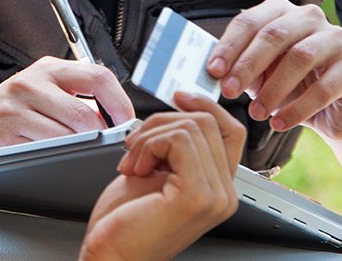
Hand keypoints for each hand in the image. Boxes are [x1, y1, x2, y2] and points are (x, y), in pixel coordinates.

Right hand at [0, 56, 133, 152]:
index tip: (127, 123)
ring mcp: (13, 106)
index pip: (99, 76)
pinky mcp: (1, 130)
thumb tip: (118, 117)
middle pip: (85, 114)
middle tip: (100, 149)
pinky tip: (42, 156)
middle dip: (99, 138)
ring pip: (67, 137)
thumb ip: (77, 97)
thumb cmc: (14, 119)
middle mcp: (30, 82)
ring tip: (65, 153)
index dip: (120, 103)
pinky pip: (43, 150)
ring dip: (75, 151)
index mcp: (48, 69)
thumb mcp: (45, 95)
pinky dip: (52, 158)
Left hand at [80, 92, 244, 260]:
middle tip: (136, 147)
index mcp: (218, 187)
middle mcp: (224, 194)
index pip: (231, 131)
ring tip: (133, 163)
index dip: (206, 106)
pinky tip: (136, 170)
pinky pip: (179, 140)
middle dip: (161, 123)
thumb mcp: (156, 171)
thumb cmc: (124, 223)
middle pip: (208, 122)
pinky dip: (149, 146)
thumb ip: (177, 146)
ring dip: (149, 137)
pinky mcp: (197, 195)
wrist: (110, 256)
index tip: (180, 96)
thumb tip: (181, 110)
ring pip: (191, 126)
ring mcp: (215, 196)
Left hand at [207, 0, 341, 140]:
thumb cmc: (293, 88)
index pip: (251, 21)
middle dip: (247, 65)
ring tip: (257, 113)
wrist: (338, 112)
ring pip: (299, 58)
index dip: (229, 46)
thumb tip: (209, 74)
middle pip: (274, 35)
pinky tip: (281, 123)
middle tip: (229, 91)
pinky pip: (324, 87)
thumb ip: (239, 69)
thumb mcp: (261, 76)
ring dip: (273, 89)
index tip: (213, 70)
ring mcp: (337, 38)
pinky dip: (298, 108)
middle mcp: (311, 17)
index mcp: (283, 12)